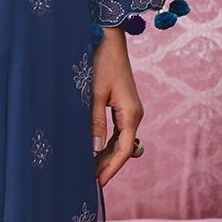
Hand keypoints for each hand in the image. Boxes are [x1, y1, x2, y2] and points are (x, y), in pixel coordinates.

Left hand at [91, 26, 143, 187]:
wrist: (109, 38)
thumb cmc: (101, 62)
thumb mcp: (94, 94)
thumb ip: (94, 122)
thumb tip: (93, 150)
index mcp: (131, 114)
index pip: (122, 151)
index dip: (110, 169)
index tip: (96, 183)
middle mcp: (135, 115)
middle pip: (123, 150)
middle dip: (107, 166)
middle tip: (87, 181)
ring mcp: (131, 111)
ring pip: (121, 142)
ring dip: (106, 156)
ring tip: (86, 169)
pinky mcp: (124, 106)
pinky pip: (119, 132)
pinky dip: (107, 143)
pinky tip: (92, 150)